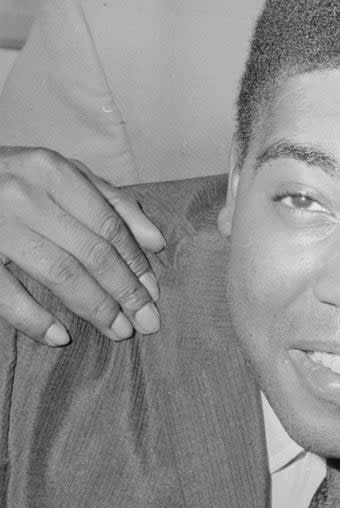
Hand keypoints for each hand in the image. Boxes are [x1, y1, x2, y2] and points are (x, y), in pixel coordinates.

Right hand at [0, 147, 164, 344]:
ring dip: (95, 307)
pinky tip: (60, 336)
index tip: (154, 294)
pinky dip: (34, 319)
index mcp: (52, 171)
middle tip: (147, 322)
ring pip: (60, 273)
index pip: (109, 225)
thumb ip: (109, 201)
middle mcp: (25, 194)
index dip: (136, 263)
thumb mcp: (57, 174)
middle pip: (92, 252)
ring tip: (119, 330)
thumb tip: (156, 242)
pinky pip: (5, 294)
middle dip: (125, 292)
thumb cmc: (7, 176)